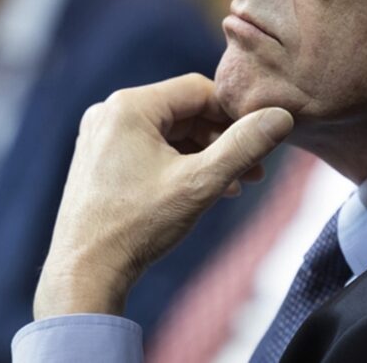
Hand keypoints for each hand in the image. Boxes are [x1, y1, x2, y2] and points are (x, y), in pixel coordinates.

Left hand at [33, 73, 292, 318]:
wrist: (83, 276)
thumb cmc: (138, 226)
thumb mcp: (201, 183)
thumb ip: (245, 145)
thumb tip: (282, 116)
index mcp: (130, 106)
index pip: (199, 90)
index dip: (234, 113)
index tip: (260, 138)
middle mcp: (111, 112)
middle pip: (186, 111)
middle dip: (223, 139)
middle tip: (254, 167)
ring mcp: (103, 136)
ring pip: (172, 131)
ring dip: (207, 154)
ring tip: (236, 183)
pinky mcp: (102, 158)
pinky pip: (154, 147)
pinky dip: (183, 163)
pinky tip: (207, 189)